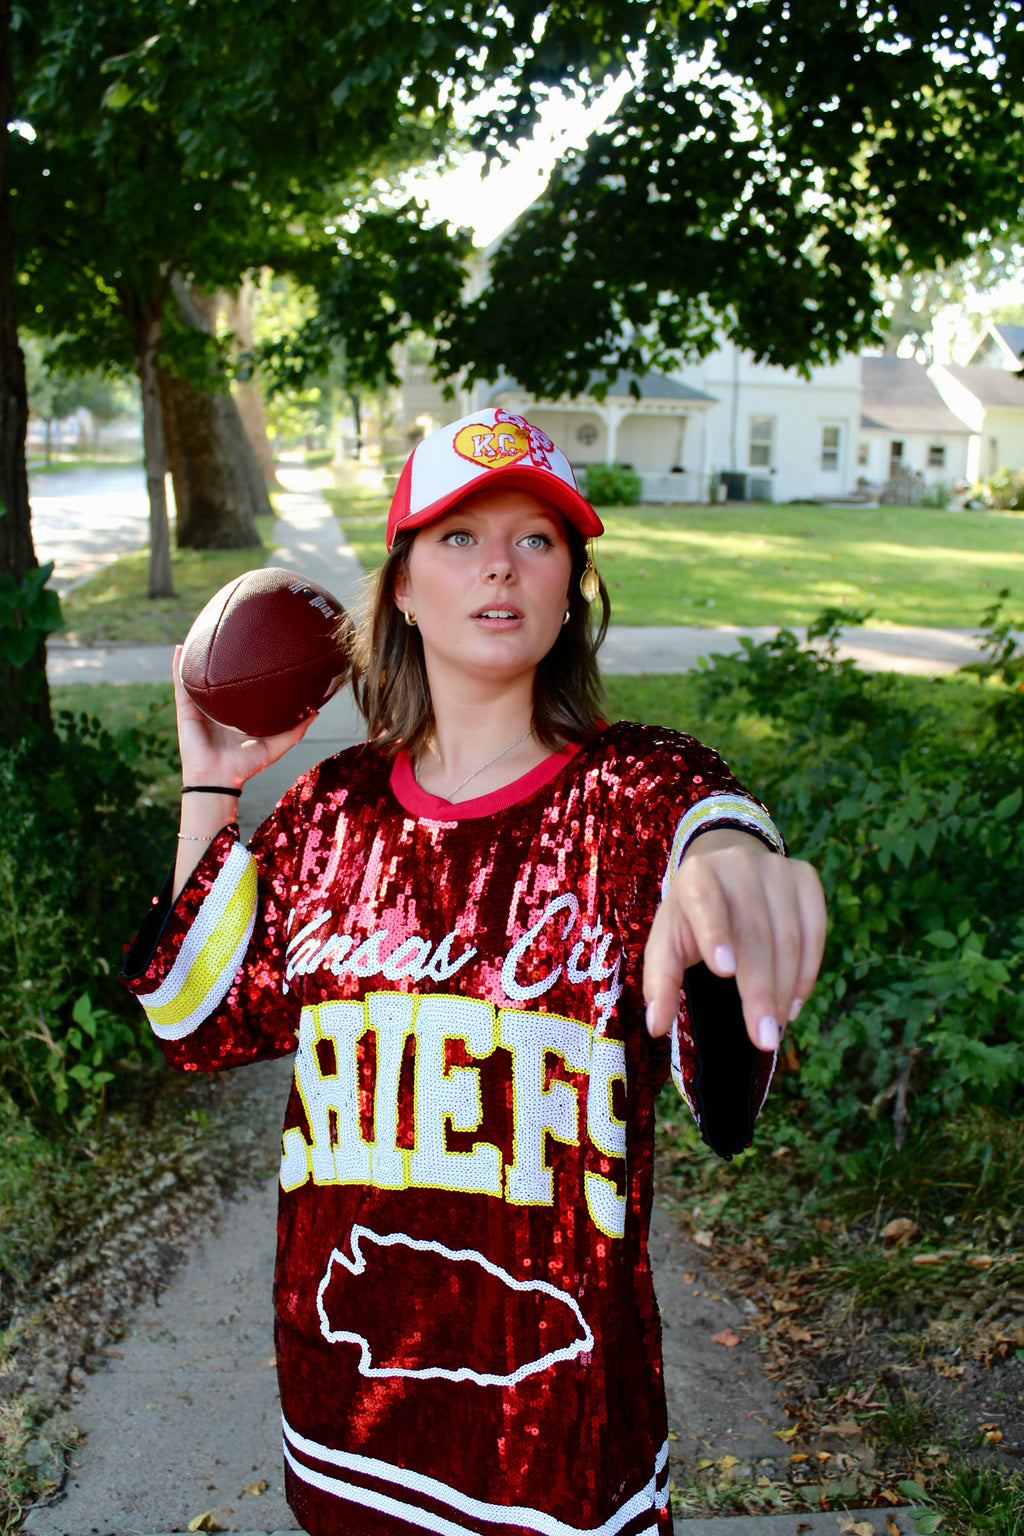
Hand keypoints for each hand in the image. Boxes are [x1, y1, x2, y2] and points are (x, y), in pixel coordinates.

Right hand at [172, 643, 314, 789]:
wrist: (220, 778)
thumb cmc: (246, 765)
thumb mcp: (276, 745)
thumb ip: (295, 729)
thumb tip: (316, 711)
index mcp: (237, 713)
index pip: (241, 686)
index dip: (246, 668)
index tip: (256, 647)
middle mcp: (218, 707)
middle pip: (219, 677)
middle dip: (222, 656)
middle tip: (229, 631)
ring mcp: (201, 707)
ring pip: (198, 676)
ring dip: (197, 656)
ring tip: (202, 630)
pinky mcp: (186, 710)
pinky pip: (180, 684)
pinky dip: (178, 666)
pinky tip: (180, 648)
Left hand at [642, 829, 825, 1049]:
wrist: (727, 871)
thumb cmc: (691, 918)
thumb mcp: (668, 942)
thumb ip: (660, 982)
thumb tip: (655, 1027)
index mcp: (696, 875)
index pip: (706, 904)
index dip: (715, 934)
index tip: (724, 970)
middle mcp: (738, 864)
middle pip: (754, 934)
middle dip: (760, 991)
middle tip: (764, 1038)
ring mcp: (776, 868)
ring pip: (788, 939)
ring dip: (785, 990)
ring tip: (774, 1028)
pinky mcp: (805, 878)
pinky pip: (815, 932)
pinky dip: (807, 973)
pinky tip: (793, 1004)